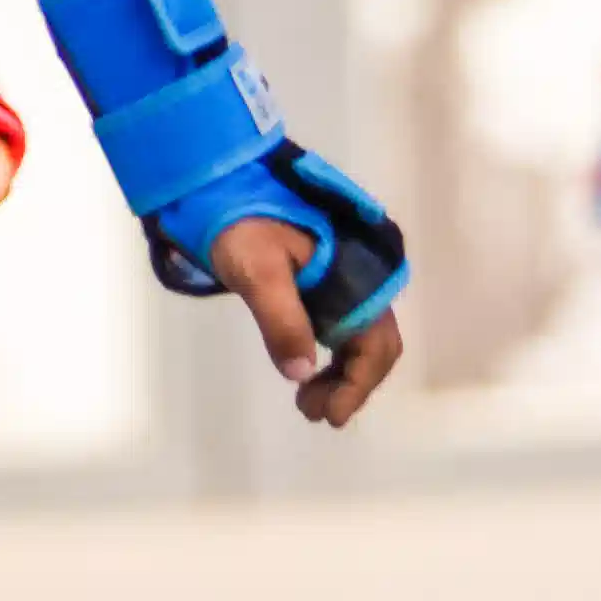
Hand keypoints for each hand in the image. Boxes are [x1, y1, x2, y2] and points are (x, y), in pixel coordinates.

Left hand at [208, 212, 400, 429]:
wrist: (225, 184)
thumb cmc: (242, 223)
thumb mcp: (258, 270)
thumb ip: (281, 319)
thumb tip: (301, 373)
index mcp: (355, 277)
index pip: (376, 344)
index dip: (358, 385)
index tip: (330, 417)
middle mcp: (358, 282)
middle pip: (374, 347)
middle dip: (350, 386)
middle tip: (311, 411)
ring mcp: (342, 284)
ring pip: (358, 341)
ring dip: (340, 376)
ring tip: (305, 401)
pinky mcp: (322, 285)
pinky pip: (339, 329)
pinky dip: (329, 358)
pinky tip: (305, 372)